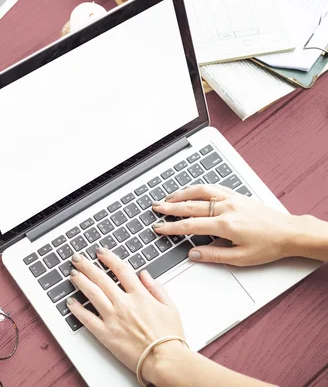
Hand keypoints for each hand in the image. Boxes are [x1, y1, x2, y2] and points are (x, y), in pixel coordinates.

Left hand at [67, 249, 187, 383]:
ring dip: (80, 281)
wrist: (166, 360)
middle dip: (87, 265)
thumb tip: (145, 275)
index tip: (100, 252)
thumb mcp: (170, 308)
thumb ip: (157, 289)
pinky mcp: (106, 334)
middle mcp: (124, 304)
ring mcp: (113, 318)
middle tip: (77, 258)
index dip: (109, 258)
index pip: (121, 269)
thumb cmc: (170, 338)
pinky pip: (87, 319)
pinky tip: (70, 302)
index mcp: (140, 296)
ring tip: (72, 274)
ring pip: (92, 294)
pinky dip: (77, 309)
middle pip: (101, 278)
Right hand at [151, 184, 299, 265]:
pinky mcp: (237, 195)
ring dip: (181, 194)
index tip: (159, 228)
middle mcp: (226, 208)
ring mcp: (231, 199)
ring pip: (200, 192)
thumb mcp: (241, 258)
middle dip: (170, 207)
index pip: (190, 226)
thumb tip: (193, 254)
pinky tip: (191, 190)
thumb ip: (214, 255)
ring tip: (168, 198)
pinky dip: (198, 188)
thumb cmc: (269, 245)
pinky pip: (213, 187)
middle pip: (191, 205)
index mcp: (225, 225)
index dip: (171, 227)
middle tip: (156, 208)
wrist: (289, 232)